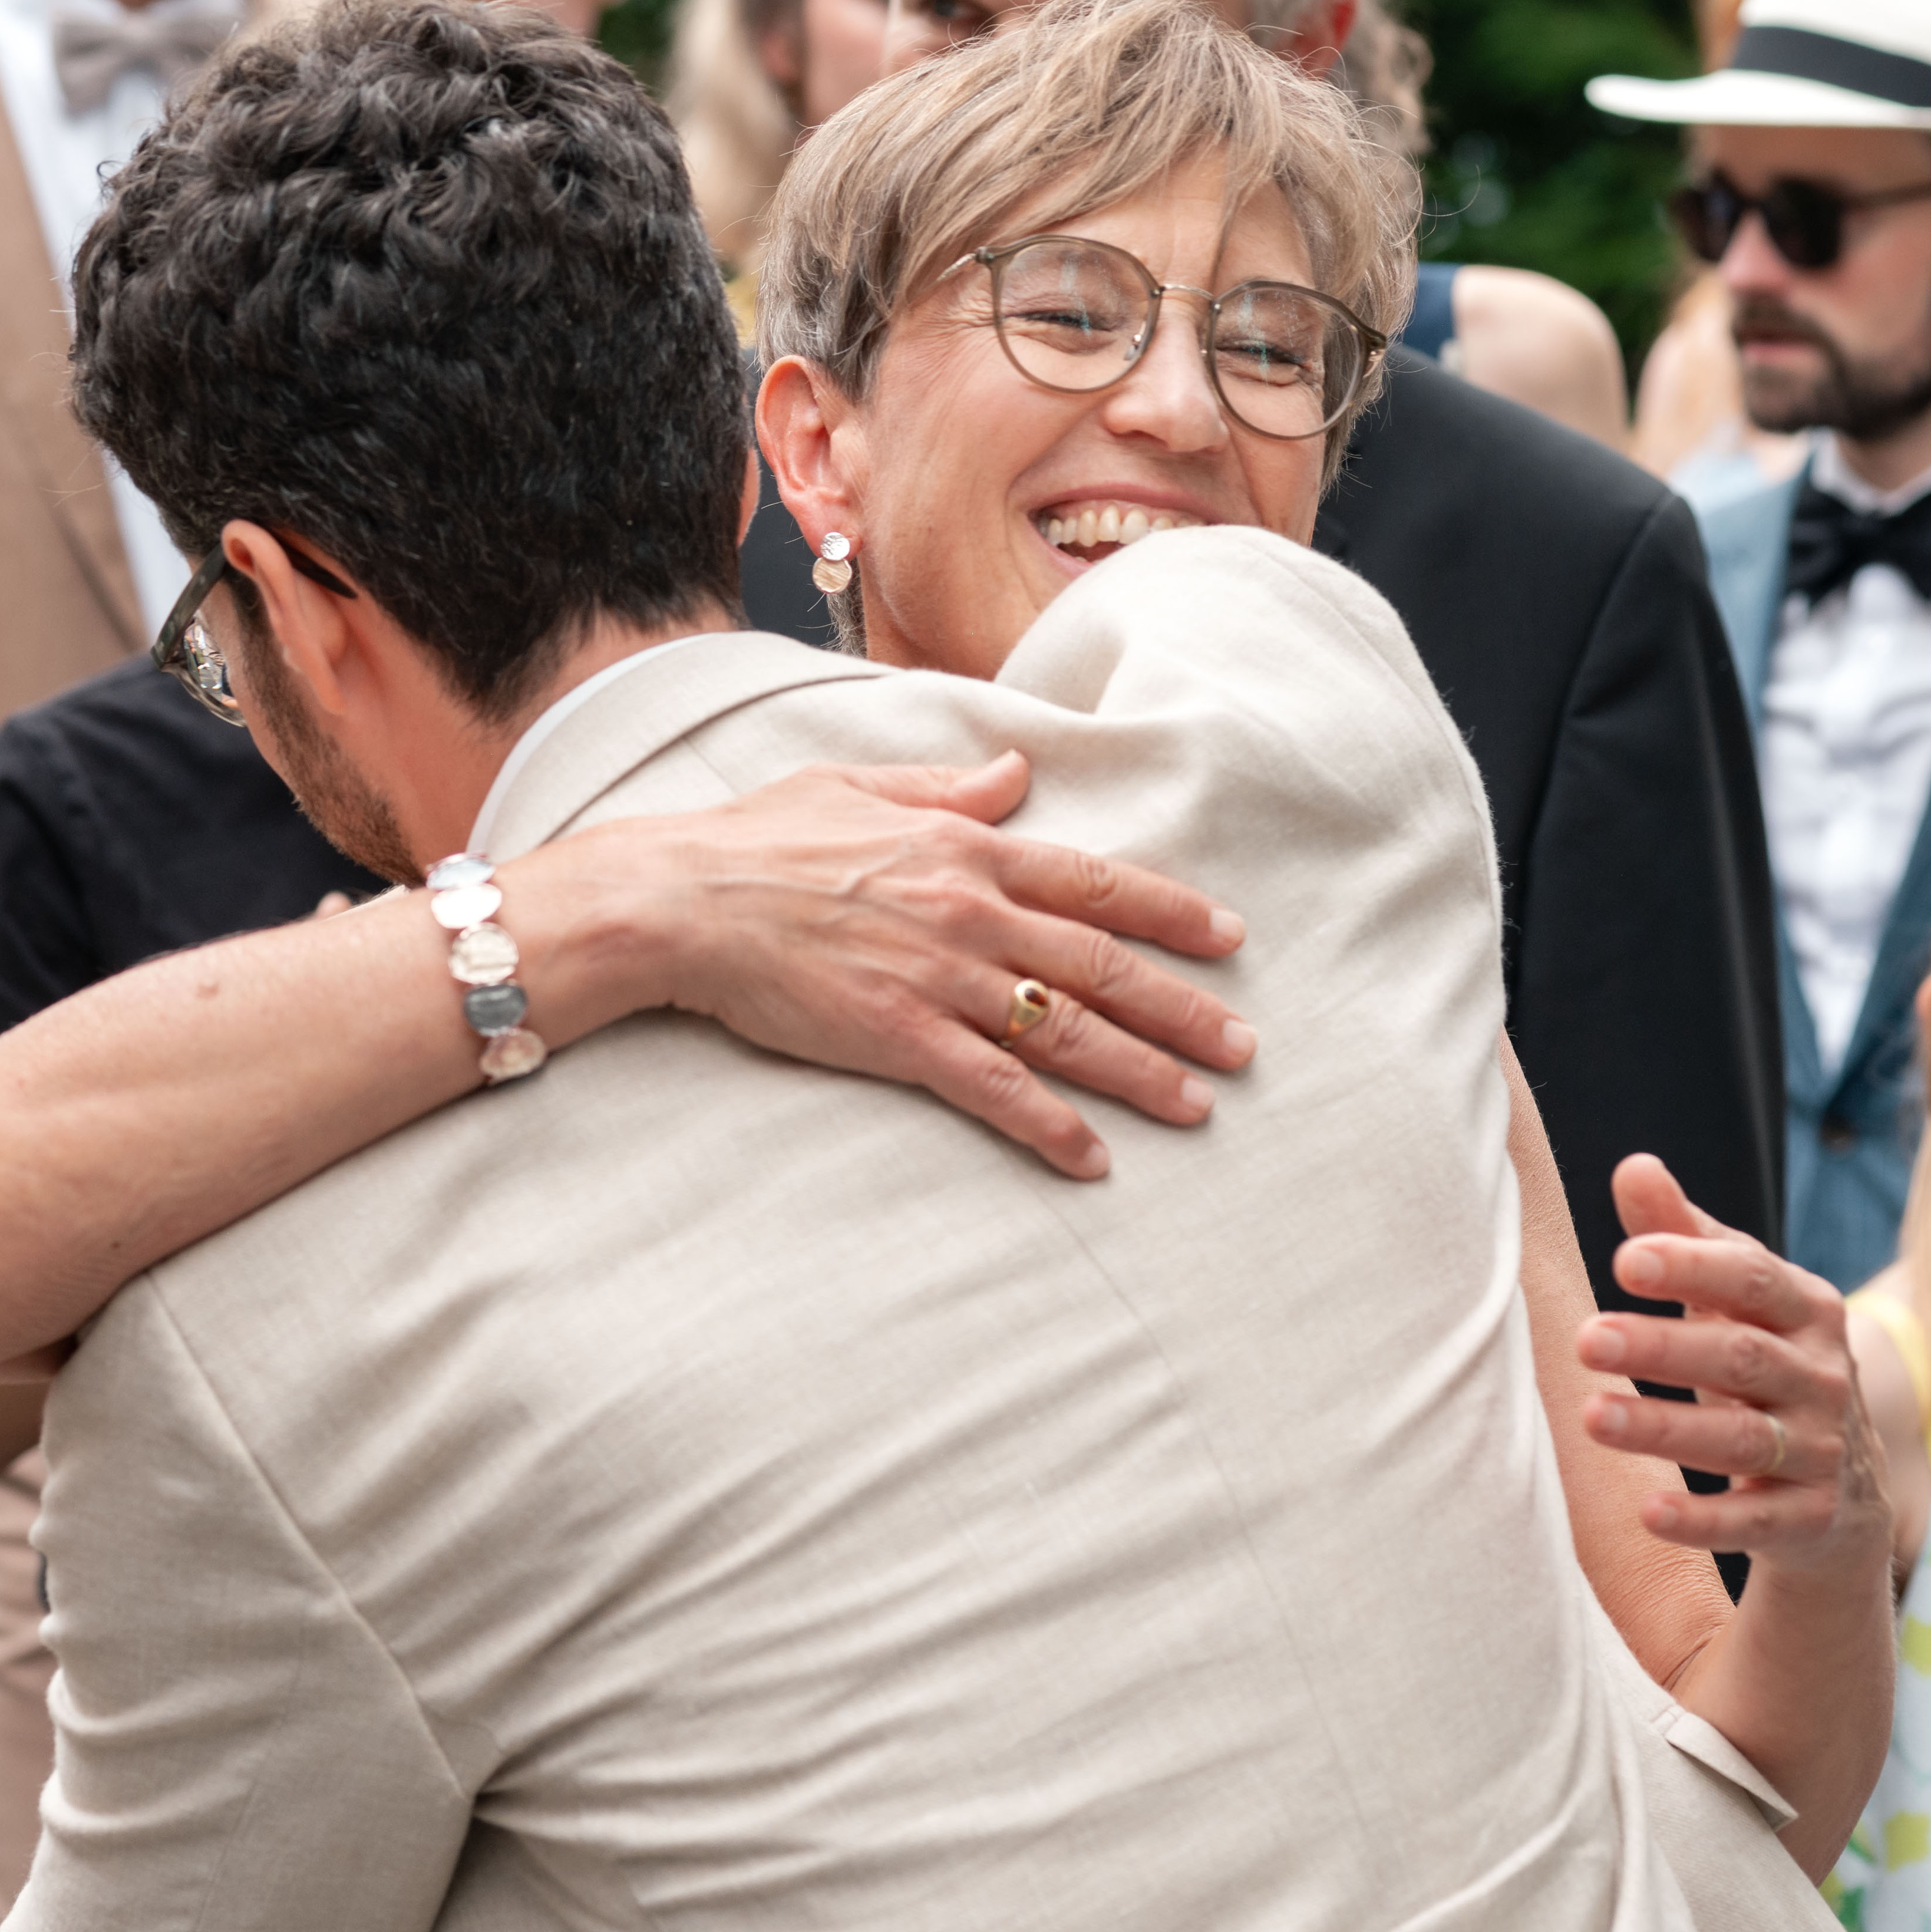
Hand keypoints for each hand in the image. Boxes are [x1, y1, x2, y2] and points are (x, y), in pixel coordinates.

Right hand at [583, 750, 1252, 1180]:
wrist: (684, 898)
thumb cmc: (760, 836)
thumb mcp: (859, 784)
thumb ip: (949, 787)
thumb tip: (1016, 772)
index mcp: (966, 848)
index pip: (1094, 882)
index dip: (1171, 912)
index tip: (1229, 938)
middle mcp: (971, 912)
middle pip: (1103, 965)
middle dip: (1182, 1008)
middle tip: (1246, 1046)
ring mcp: (940, 978)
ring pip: (1065, 1032)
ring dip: (1140, 1071)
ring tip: (1197, 1105)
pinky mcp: (900, 1038)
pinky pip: (994, 1089)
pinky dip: (1049, 1126)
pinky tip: (1091, 1159)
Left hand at [1574, 1154, 1893, 1583]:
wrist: (1844, 1493)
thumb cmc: (1764, 1370)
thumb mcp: (1735, 1305)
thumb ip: (1685, 1238)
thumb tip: (1633, 1168)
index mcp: (1807, 1310)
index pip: (1753, 1278)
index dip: (1693, 1266)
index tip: (1627, 1259)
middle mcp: (1823, 1377)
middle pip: (1741, 1357)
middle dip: (1663, 1347)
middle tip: (1585, 1338)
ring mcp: (1822, 1450)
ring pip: (1741, 1439)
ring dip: (1664, 1428)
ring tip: (1592, 1417)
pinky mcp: (1811, 1518)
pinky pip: (1755, 1522)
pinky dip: (1704, 1520)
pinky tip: (1647, 1512)